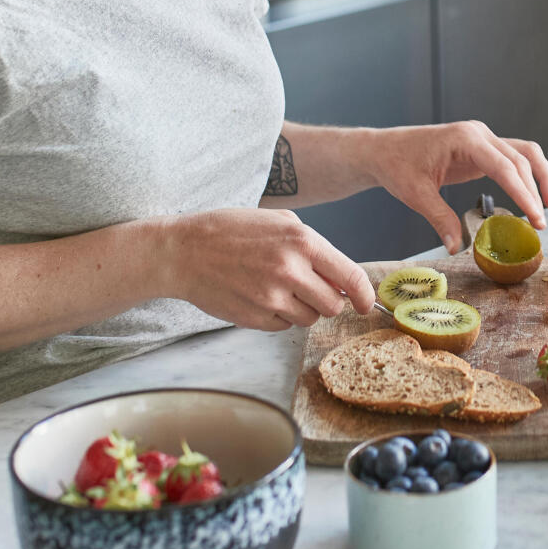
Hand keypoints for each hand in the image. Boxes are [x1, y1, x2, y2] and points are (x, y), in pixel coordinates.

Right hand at [168, 208, 374, 331]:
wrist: (183, 251)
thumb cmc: (231, 231)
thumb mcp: (278, 222)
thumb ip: (314, 246)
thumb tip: (342, 275)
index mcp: (301, 242)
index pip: (350, 277)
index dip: (364, 295)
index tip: (364, 303)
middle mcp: (290, 271)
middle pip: (333, 305)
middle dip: (327, 301)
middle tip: (308, 288)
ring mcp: (272, 298)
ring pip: (310, 319)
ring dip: (302, 309)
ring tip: (278, 288)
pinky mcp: (255, 318)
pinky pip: (284, 326)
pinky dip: (279, 316)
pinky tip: (259, 296)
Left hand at [361, 121, 547, 252]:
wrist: (383, 149)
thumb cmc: (396, 165)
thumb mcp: (415, 194)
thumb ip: (439, 218)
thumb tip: (456, 247)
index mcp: (465, 139)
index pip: (505, 167)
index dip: (523, 193)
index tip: (536, 217)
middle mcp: (479, 134)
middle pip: (522, 159)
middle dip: (536, 190)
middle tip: (542, 223)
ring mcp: (482, 138)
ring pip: (524, 154)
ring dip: (541, 177)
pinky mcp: (481, 148)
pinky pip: (513, 156)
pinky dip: (531, 169)